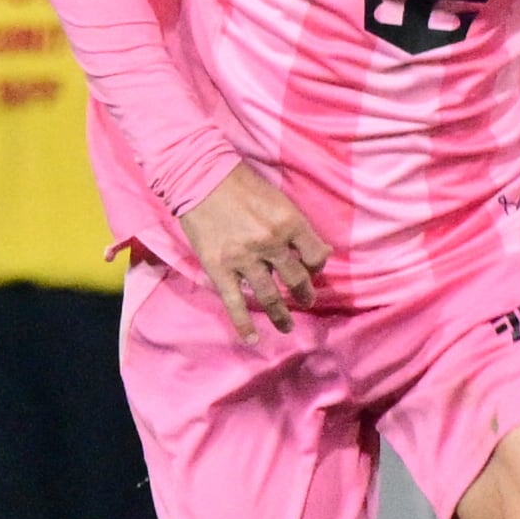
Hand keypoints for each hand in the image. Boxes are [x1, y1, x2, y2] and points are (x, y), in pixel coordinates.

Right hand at [177, 162, 331, 338]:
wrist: (199, 177)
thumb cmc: (240, 184)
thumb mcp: (278, 199)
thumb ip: (297, 227)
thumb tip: (320, 252)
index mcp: (289, 223)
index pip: (316, 256)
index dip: (318, 266)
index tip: (312, 271)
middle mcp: (270, 243)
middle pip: (296, 279)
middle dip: (304, 293)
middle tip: (306, 300)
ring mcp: (244, 259)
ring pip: (270, 296)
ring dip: (281, 315)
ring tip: (286, 325)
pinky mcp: (219, 269)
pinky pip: (235, 303)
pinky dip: (244, 325)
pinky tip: (252, 340)